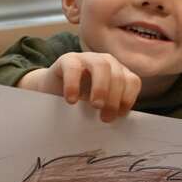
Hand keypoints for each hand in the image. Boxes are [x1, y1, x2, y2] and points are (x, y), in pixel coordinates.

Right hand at [20, 52, 140, 121]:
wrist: (50, 92)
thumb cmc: (77, 102)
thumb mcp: (95, 106)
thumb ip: (107, 110)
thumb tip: (116, 123)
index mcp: (117, 73)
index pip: (132, 81)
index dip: (128, 98)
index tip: (120, 116)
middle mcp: (105, 62)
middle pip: (118, 75)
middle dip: (115, 98)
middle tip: (105, 117)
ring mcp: (86, 58)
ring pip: (101, 65)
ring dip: (101, 87)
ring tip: (95, 106)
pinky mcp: (67, 60)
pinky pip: (73, 68)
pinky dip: (73, 84)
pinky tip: (71, 100)